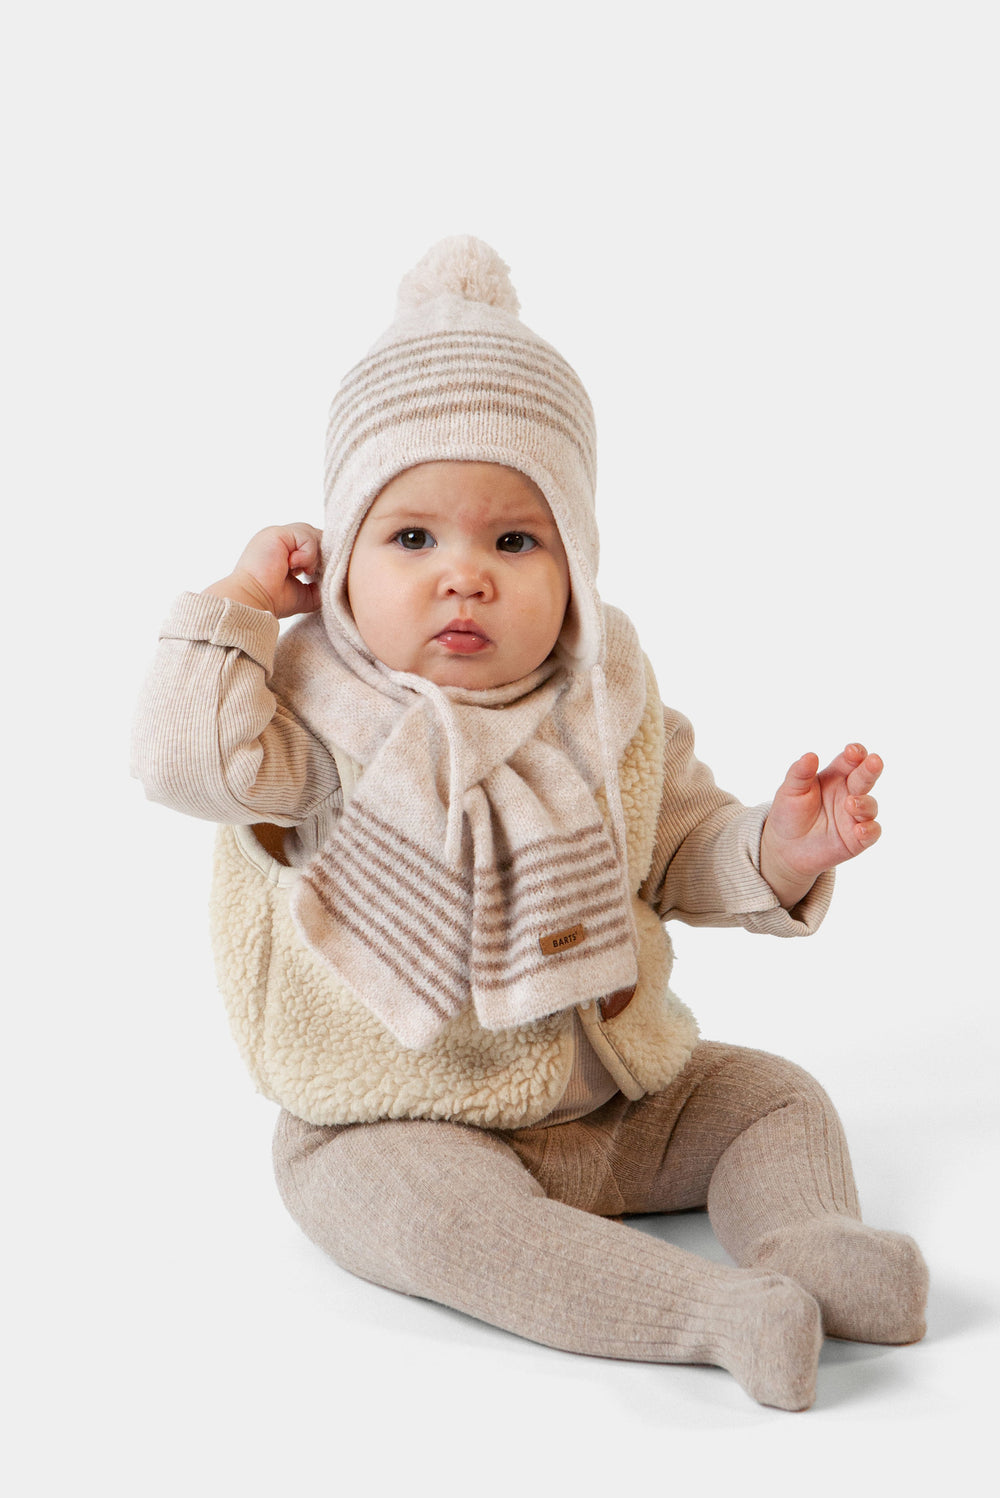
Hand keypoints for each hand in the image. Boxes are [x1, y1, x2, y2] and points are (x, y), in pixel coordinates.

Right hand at [203, 524, 322, 617]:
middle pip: (314, 536)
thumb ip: (319, 585)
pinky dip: (307, 553)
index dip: (321, 557)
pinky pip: (305, 536)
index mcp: (283, 551)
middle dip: (321, 554)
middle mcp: (280, 541)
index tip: (318, 575)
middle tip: (315, 573)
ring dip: (314, 555)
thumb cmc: (272, 600)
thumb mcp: (304, 593)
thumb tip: (332, 580)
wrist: (254, 601)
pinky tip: (295, 566)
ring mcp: (277, 535)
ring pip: (311, 534)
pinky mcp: (277, 533)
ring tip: (304, 572)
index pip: (312, 544)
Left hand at [760, 743, 882, 908]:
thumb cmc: (789, 813)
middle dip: (871, 769)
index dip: (855, 754)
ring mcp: (855, 816)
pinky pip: (871, 832)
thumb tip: (810, 755)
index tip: (852, 752)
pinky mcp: (857, 838)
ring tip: (850, 803)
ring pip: (870, 805)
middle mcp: (849, 793)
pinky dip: (869, 830)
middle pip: (865, 778)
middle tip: (874, 762)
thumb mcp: (790, 791)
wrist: (784, 847)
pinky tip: (859, 829)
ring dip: (865, 803)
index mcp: (835, 776)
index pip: (850, 761)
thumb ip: (800, 773)